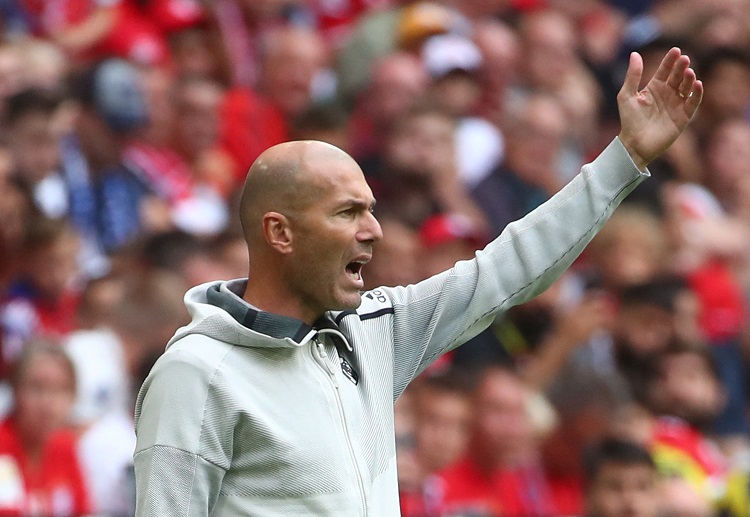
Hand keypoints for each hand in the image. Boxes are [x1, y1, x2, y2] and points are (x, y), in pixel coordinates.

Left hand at [617, 48, 702, 169]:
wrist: (634, 144)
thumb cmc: (629, 120)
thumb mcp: (626, 96)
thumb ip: (632, 75)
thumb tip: (634, 53)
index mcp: (654, 87)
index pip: (665, 70)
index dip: (670, 60)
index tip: (675, 50)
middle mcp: (667, 94)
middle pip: (677, 76)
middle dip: (681, 67)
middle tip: (684, 59)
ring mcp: (676, 105)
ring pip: (687, 88)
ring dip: (689, 79)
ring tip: (689, 72)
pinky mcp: (683, 117)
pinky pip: (693, 103)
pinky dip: (696, 94)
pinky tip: (697, 85)